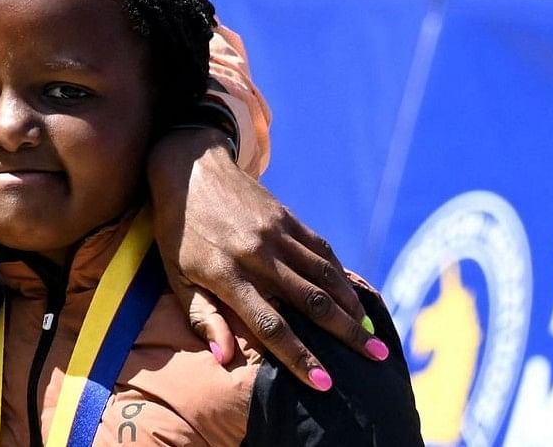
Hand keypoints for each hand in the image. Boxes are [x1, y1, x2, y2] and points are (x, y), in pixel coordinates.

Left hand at [148, 128, 386, 389]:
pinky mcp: (288, 217)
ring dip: (352, 307)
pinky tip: (353, 297)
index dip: (299, 356)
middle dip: (346, 335)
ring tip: (372, 334)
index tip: (324, 384)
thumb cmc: (179, 232)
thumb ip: (202, 317)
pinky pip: (322, 251)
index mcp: (228, 275)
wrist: (189, 169)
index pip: (270, 324)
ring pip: (325, 275)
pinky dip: (341, 276)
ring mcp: (277, 233)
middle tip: (375, 359)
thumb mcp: (176, 276)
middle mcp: (258, 255)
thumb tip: (224, 360)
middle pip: (311, 302)